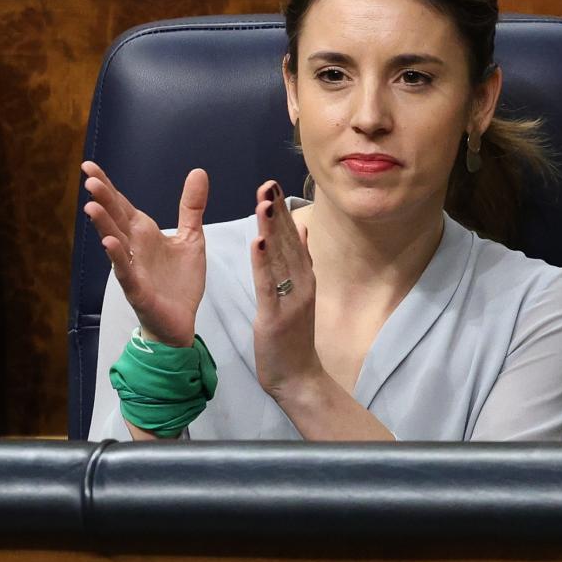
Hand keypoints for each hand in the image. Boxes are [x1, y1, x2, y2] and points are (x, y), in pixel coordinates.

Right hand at [82, 161, 206, 347]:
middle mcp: (134, 247)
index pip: (121, 204)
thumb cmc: (180, 281)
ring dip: (103, 225)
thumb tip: (198, 171)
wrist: (180, 321)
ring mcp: (133, 268)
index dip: (107, 185)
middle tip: (89, 178)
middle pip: (115, 218)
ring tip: (91, 206)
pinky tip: (109, 243)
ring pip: (114, 242)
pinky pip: (125, 271)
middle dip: (103, 199)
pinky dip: (118, 257)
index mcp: (144, 232)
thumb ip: (191, 206)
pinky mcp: (137, 290)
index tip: (89, 165)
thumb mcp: (192, 237)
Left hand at [249, 179, 324, 397]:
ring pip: (280, 259)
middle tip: (267, 183)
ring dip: (272, 230)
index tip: (272, 185)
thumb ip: (301, 262)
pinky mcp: (276, 317)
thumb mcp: (300, 294)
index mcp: (304, 277)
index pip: (293, 237)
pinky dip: (263, 264)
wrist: (298, 378)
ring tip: (263, 203)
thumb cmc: (294, 338)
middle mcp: (301, 283)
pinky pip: (268, 286)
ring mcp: (291, 299)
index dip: (283, 211)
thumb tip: (304, 229)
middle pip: (289, 242)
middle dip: (277, 212)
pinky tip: (258, 243)